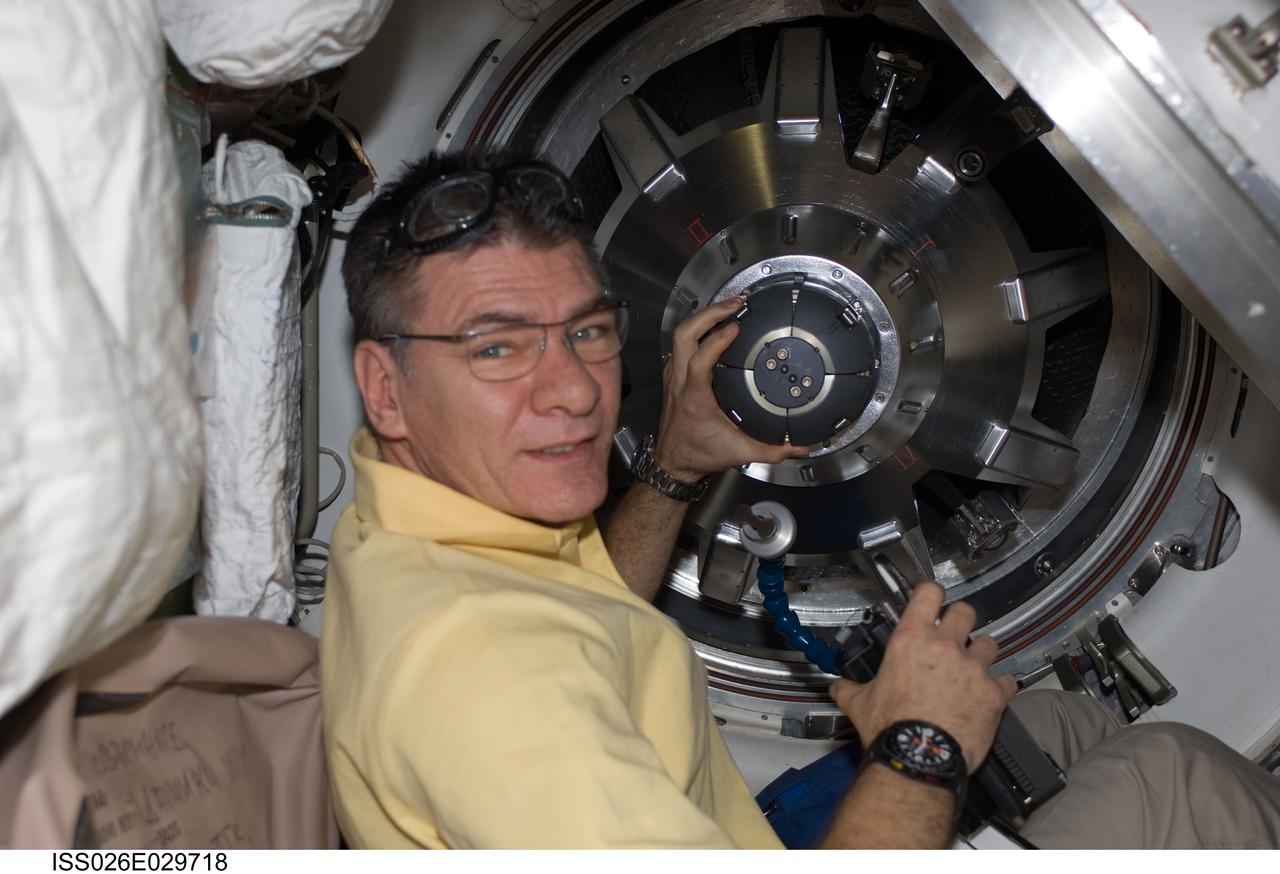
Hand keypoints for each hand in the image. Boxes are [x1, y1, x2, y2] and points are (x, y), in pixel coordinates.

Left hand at [654, 296, 810, 480]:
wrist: (673, 461)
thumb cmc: (698, 453)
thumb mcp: (739, 453)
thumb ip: (772, 451)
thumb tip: (799, 446)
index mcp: (694, 396)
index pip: (700, 359)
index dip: (716, 340)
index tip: (736, 326)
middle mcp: (680, 381)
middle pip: (684, 335)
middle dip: (709, 313)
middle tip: (734, 303)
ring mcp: (674, 375)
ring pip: (680, 335)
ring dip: (703, 317)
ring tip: (728, 307)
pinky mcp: (674, 375)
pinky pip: (680, 343)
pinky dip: (698, 328)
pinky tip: (715, 325)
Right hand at [829, 582, 1016, 773]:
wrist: (919, 758)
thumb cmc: (888, 728)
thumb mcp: (859, 704)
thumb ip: (849, 689)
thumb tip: (837, 687)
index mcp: (911, 640)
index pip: (928, 593)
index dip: (931, 593)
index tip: (931, 601)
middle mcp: (946, 646)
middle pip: (966, 611)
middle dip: (961, 621)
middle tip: (954, 637)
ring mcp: (974, 669)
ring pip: (990, 644)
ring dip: (982, 653)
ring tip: (974, 669)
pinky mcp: (994, 694)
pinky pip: (1008, 680)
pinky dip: (1001, 687)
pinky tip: (991, 696)